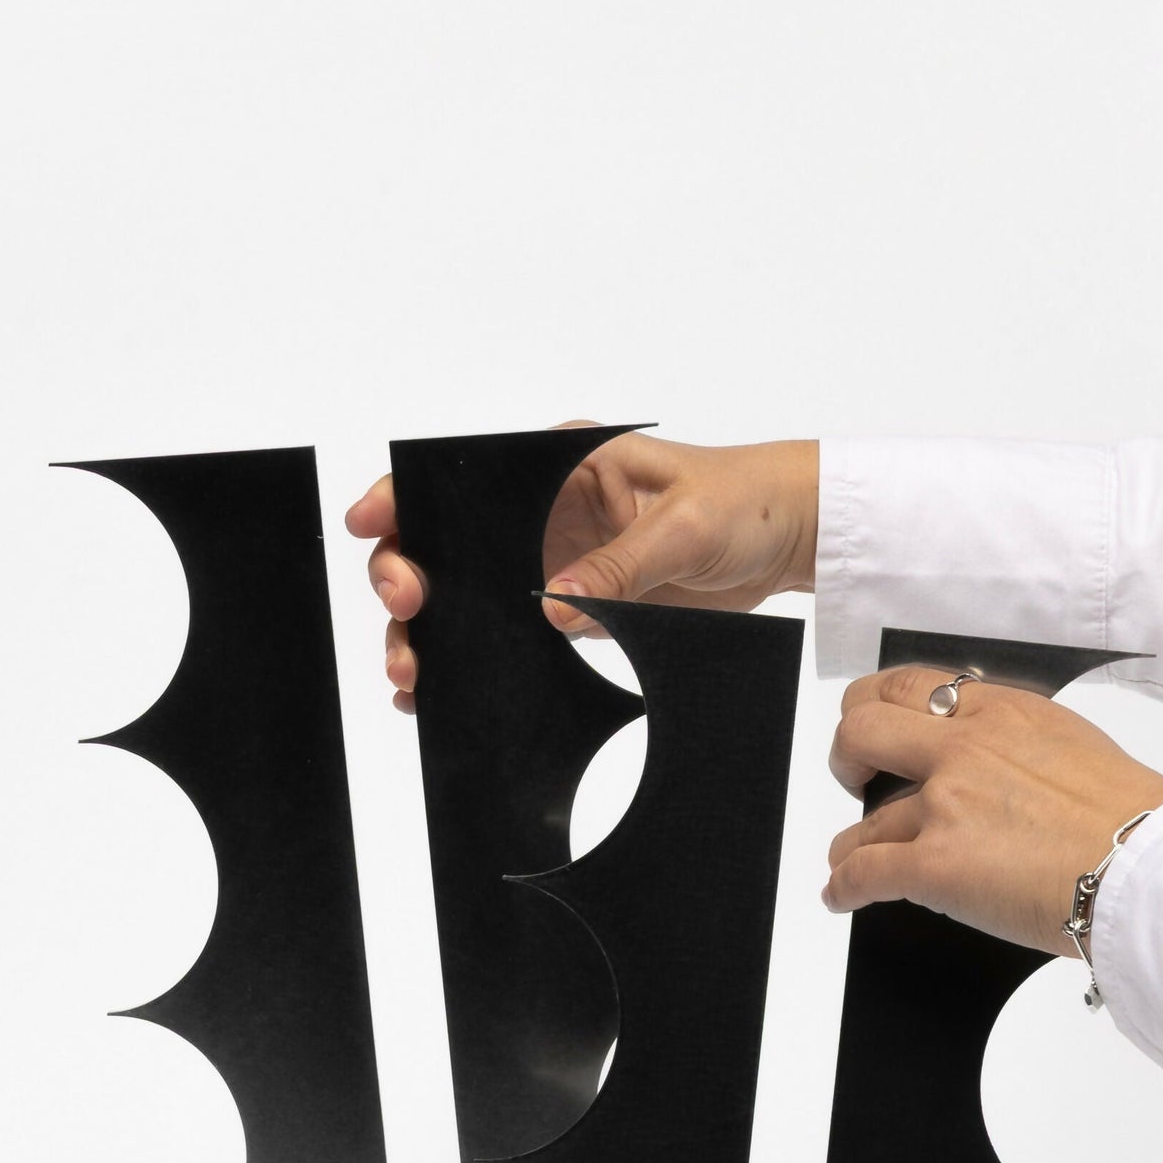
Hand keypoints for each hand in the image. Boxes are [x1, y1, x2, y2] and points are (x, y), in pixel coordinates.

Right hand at [344, 426, 817, 711]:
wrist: (788, 539)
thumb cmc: (742, 500)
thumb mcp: (683, 526)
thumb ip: (621, 565)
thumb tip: (557, 606)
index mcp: (557, 467)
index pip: (459, 477)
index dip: (404, 499)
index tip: (375, 525)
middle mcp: (539, 515)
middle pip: (442, 546)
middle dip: (405, 580)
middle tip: (407, 613)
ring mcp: (548, 565)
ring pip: (462, 602)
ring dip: (426, 636)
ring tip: (410, 674)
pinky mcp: (570, 611)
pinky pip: (506, 639)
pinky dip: (468, 666)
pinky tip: (437, 694)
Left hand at [824, 666, 1162, 953]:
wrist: (1151, 869)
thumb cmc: (1135, 821)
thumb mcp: (1074, 748)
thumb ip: (1018, 748)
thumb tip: (996, 768)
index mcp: (1002, 713)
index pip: (910, 686)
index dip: (877, 708)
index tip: (876, 730)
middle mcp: (964, 750)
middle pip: (862, 730)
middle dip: (848, 757)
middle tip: (855, 780)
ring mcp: (945, 806)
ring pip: (864, 821)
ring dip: (854, 844)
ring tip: (856, 859)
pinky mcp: (935, 865)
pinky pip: (862, 873)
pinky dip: (843, 888)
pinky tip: (842, 896)